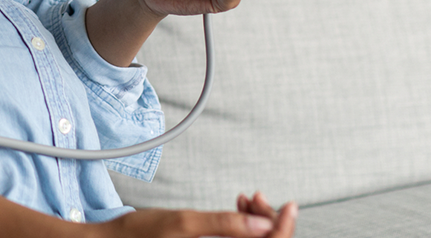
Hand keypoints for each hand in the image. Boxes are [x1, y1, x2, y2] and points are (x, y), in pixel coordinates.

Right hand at [94, 196, 296, 237]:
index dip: (283, 228)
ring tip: (247, 199)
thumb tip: (266, 224)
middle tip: (257, 196)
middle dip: (268, 220)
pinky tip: (239, 207)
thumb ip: (226, 224)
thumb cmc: (140, 235)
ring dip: (256, 221)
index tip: (289, 205)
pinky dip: (243, 225)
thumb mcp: (184, 223)